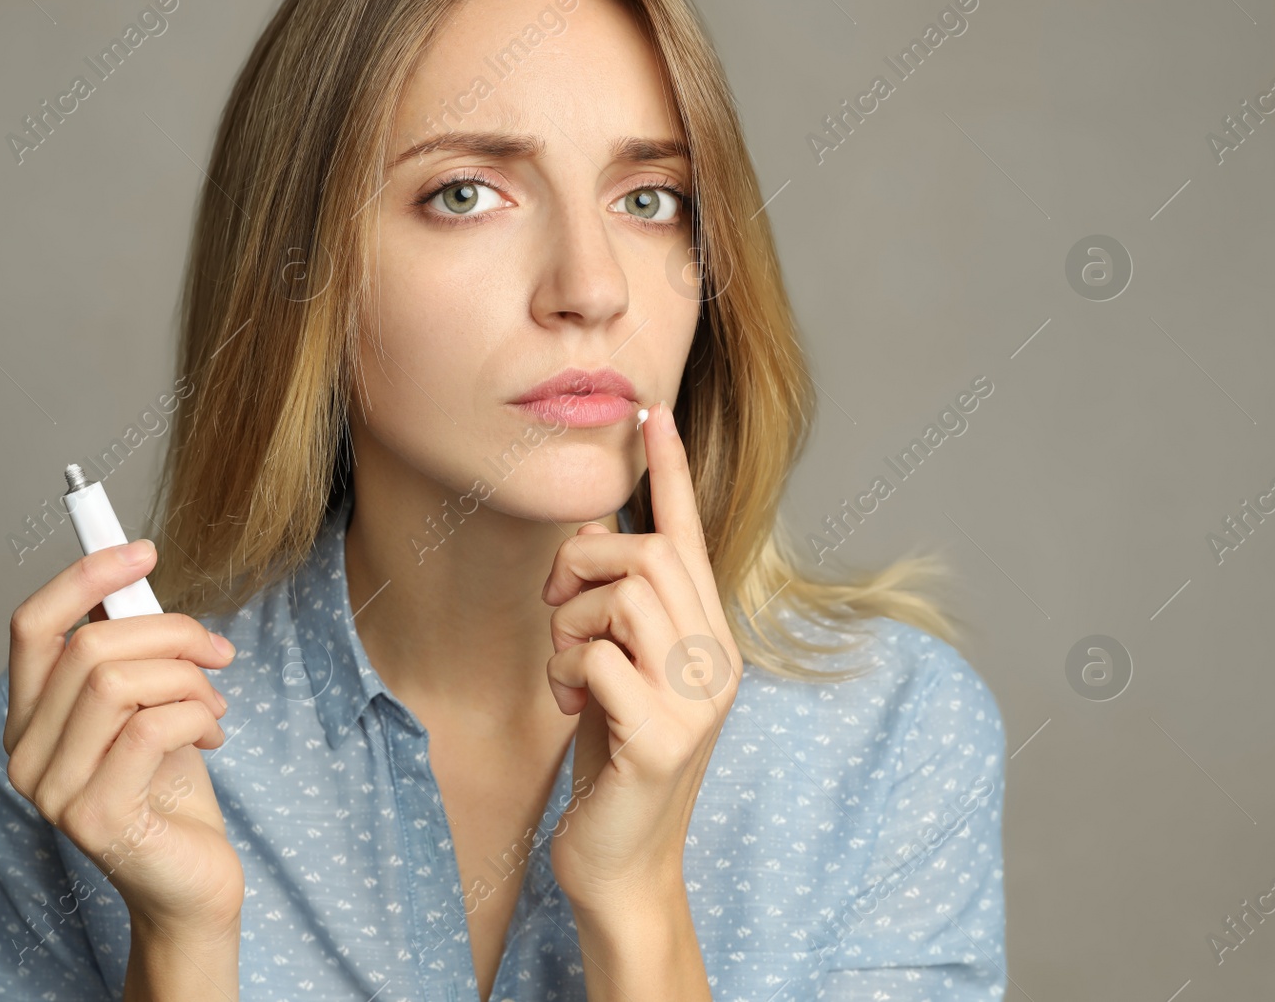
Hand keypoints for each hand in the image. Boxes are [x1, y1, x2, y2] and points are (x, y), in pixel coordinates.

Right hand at [4, 539, 245, 937]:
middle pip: (88, 646)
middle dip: (168, 632)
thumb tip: (133, 579)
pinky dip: (195, 714)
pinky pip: (149, 726)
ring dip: (187, 678)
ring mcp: (53, 791)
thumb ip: (131, 652)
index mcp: (29, 719)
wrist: (193, 881)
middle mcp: (25, 755)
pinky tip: (213, 733)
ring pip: (116, 680)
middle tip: (217, 651)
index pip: (31, 626)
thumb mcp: (149, 704)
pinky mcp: (95, 817)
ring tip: (214, 702)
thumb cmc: (171, 788)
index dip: (84, 576)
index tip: (144, 550)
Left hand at [542, 399, 740, 920]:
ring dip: (571, 625)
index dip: (669, 471)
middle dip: (585, 566)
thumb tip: (585, 540)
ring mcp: (698, 699)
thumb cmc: (613, 760)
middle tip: (556, 609)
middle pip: (649, 553)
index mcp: (710, 636)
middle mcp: (718, 659)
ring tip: (569, 671)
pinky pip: (599, 658)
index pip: (691, 536)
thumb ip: (615, 610)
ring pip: (625, 596)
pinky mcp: (665, 737)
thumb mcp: (616, 671)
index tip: (652, 410)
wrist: (622, 865)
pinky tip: (573, 707)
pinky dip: (568, 672)